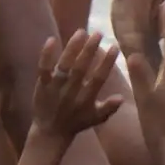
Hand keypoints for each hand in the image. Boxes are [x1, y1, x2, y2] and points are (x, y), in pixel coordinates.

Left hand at [29, 29, 119, 145]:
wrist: (50, 133)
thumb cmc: (77, 123)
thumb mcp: (96, 118)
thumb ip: (109, 108)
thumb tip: (122, 97)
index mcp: (86, 99)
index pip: (98, 78)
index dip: (107, 63)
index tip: (114, 47)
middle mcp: (71, 92)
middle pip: (81, 68)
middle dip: (90, 50)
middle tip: (98, 33)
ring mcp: (55, 88)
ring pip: (64, 66)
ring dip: (72, 48)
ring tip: (81, 32)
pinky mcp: (42, 86)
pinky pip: (43, 69)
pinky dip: (46, 55)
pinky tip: (52, 39)